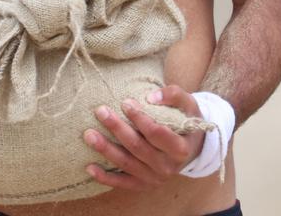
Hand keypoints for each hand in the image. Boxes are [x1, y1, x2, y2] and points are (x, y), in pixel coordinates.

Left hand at [84, 85, 206, 190]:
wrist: (191, 148)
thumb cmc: (186, 122)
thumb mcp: (189, 104)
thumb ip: (174, 95)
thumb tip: (151, 97)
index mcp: (180, 149)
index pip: (156, 133)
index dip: (140, 118)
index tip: (125, 102)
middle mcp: (168, 167)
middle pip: (137, 147)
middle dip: (117, 128)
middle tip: (100, 111)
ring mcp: (155, 179)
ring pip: (126, 163)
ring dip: (106, 149)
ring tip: (89, 134)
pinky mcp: (143, 185)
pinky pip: (122, 183)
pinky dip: (105, 177)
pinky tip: (89, 167)